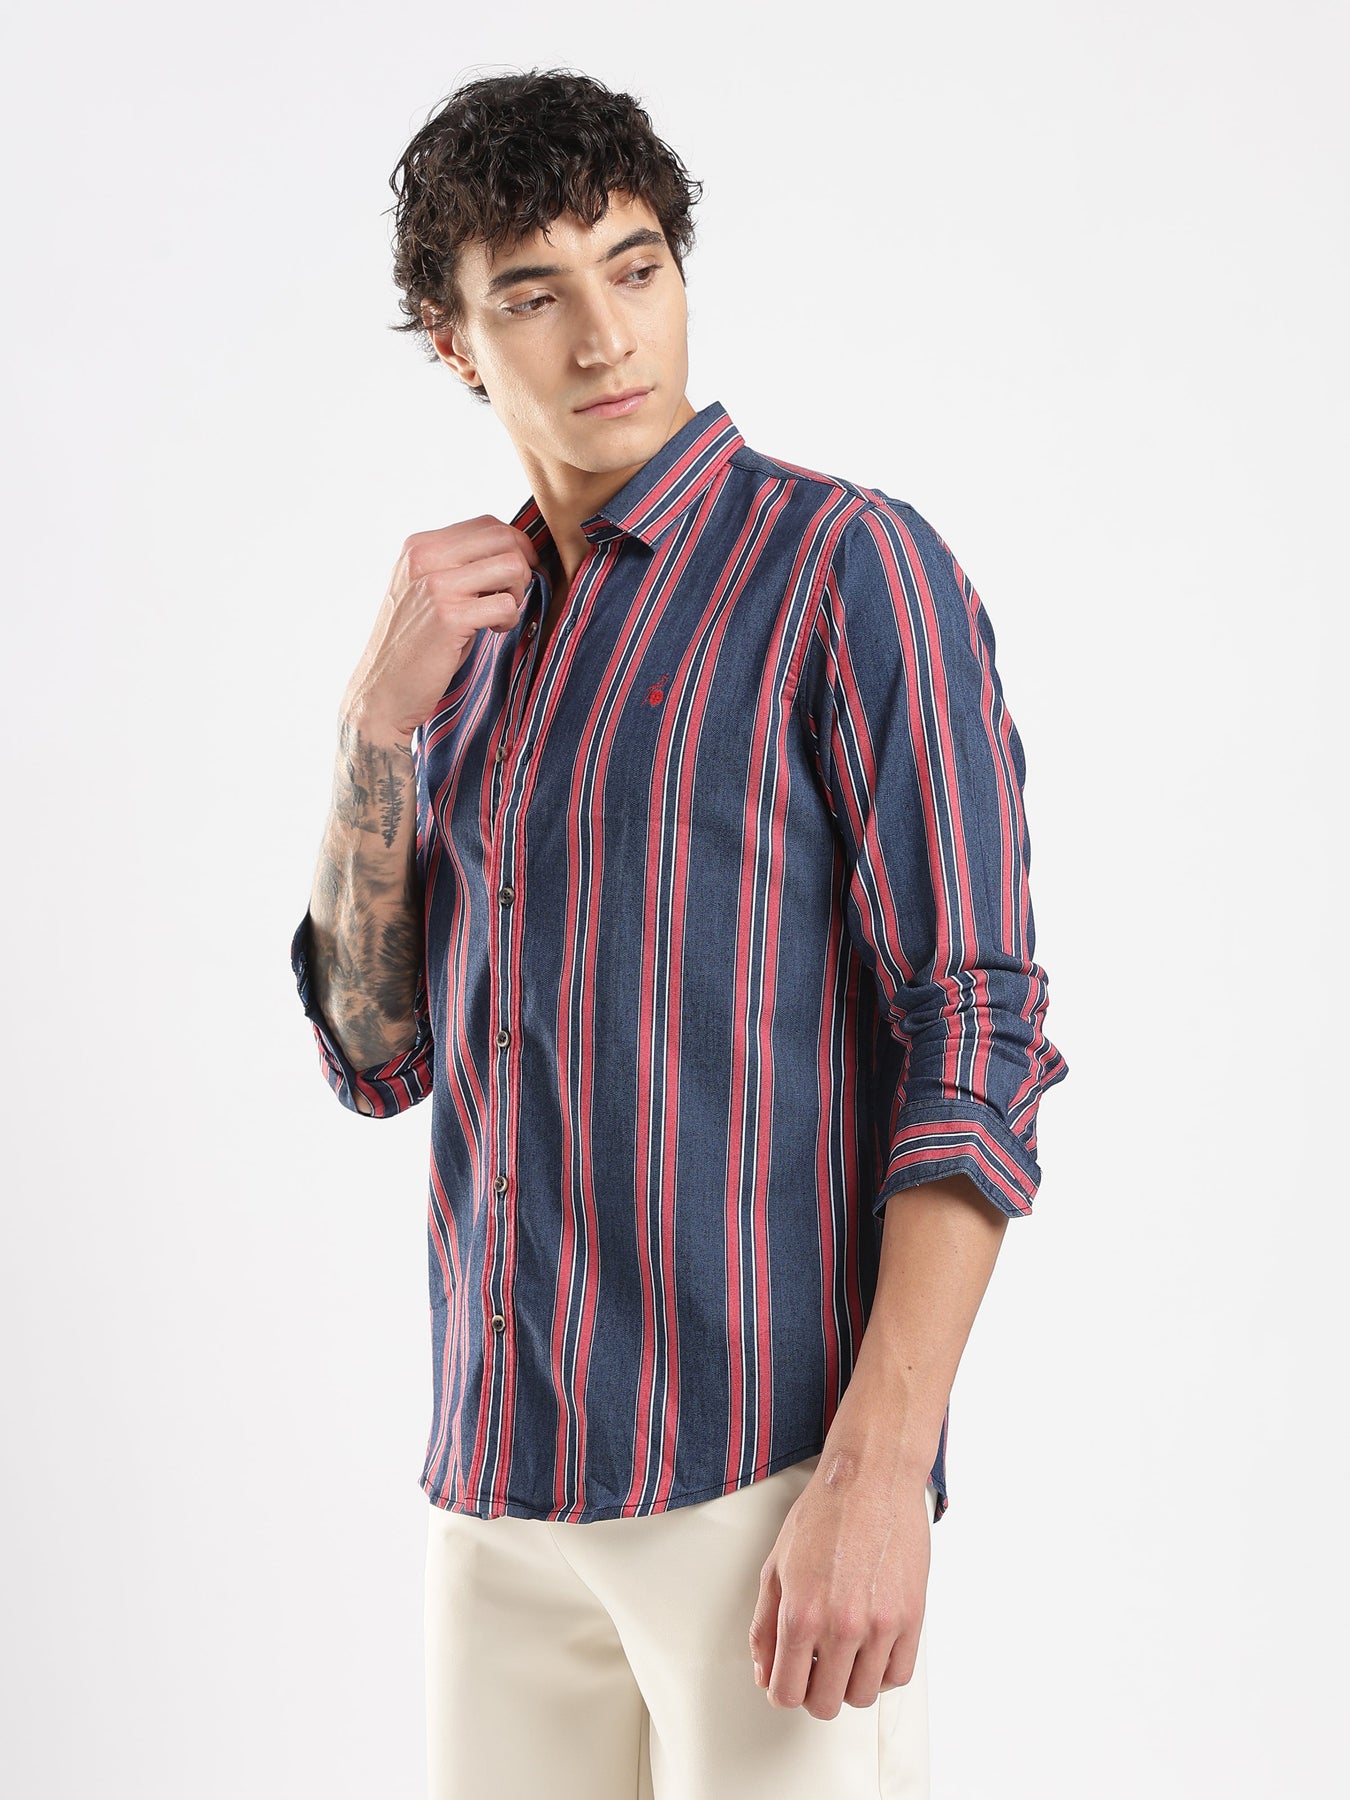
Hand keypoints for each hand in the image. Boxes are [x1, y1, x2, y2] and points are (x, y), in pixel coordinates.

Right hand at [341, 515, 540, 740]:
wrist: (382, 690)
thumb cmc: (415, 644)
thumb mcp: (429, 591)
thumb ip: (459, 565)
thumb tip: (513, 551)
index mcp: (420, 546)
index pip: (487, 524)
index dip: (514, 547)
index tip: (513, 576)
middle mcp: (425, 557)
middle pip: (504, 537)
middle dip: (523, 567)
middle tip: (510, 596)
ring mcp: (437, 585)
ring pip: (512, 565)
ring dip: (518, 592)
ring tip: (499, 614)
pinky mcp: (450, 617)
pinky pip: (507, 604)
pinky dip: (509, 620)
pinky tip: (492, 632)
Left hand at [747, 1457, 930, 1717]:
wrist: (871, 1479)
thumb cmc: (824, 1513)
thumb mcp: (776, 1566)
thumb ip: (765, 1626)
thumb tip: (765, 1671)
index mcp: (801, 1614)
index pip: (788, 1693)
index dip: (784, 1692)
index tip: (789, 1682)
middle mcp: (841, 1626)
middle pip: (825, 1704)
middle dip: (815, 1692)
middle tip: (815, 1668)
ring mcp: (880, 1625)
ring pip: (863, 1696)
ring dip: (849, 1683)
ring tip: (843, 1654)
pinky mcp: (912, 1617)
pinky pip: (898, 1675)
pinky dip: (882, 1672)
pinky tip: (870, 1649)